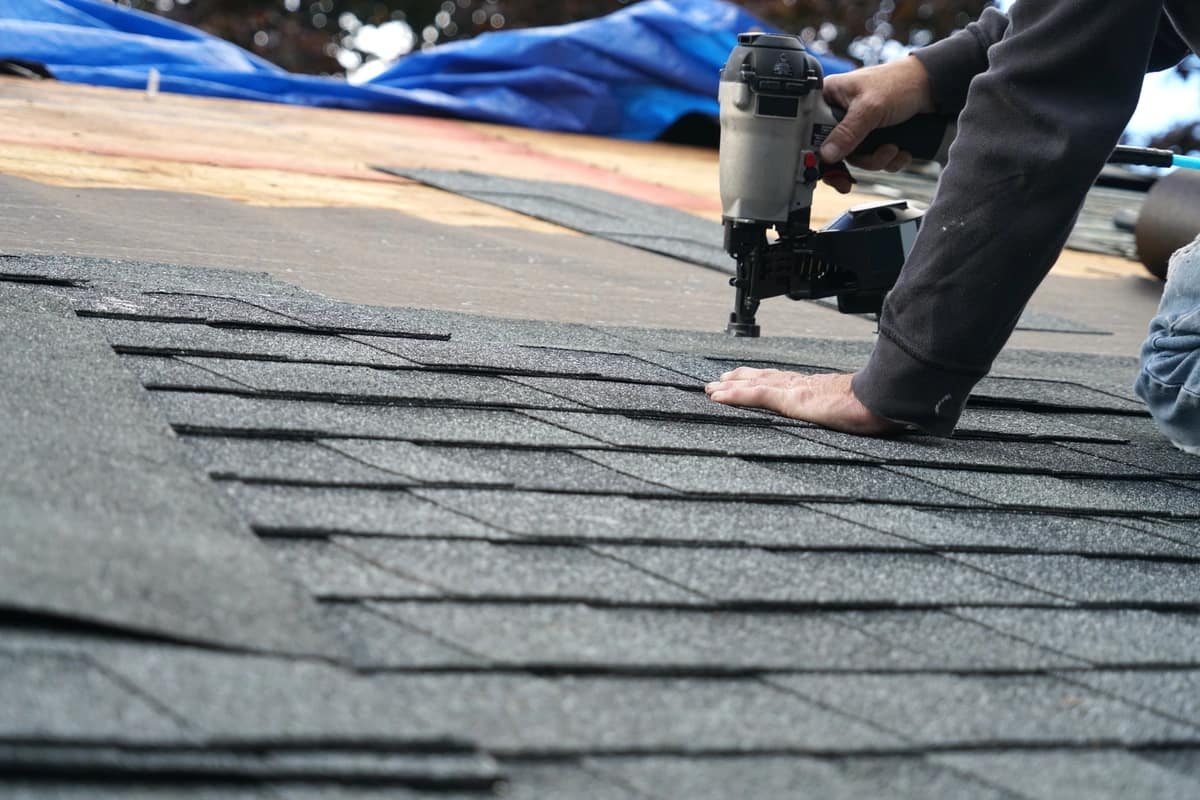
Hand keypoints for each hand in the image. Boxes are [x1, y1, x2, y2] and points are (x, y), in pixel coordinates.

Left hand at [705, 368, 902, 435]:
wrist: (883, 400)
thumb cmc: (875, 406)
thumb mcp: (854, 409)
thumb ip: (844, 411)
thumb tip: (852, 418)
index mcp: (814, 387)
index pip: (781, 381)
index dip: (761, 379)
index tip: (744, 379)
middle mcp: (801, 384)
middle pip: (762, 377)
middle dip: (738, 379)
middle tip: (718, 382)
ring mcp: (794, 390)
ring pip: (753, 384)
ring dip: (729, 387)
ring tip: (711, 389)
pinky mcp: (792, 399)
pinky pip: (756, 396)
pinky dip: (734, 396)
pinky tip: (718, 397)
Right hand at [820, 56, 935, 193]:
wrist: (933, 86)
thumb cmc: (899, 83)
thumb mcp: (870, 108)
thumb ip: (847, 132)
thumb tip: (826, 155)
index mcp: (829, 98)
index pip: (812, 132)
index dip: (818, 154)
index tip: (829, 170)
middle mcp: (840, 113)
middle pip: (834, 151)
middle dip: (858, 161)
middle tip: (865, 168)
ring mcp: (857, 126)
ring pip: (856, 158)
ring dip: (877, 160)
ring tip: (892, 148)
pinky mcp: (873, 136)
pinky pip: (873, 159)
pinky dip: (888, 161)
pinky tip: (900, 150)